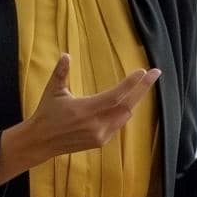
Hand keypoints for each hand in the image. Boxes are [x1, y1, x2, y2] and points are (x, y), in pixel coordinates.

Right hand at [25, 53, 160, 161]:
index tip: (143, 72)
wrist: (41, 142)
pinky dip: (124, 111)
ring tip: (143, 84)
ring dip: (134, 100)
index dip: (131, 84)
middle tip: (155, 74)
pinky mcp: (100, 142)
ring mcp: (100, 135)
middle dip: (143, 89)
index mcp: (85, 110)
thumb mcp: (52, 91)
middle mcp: (96, 124)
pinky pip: (118, 124)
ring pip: (125, 116)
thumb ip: (61, 73)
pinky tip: (127, 102)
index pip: (115, 96)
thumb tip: (66, 55)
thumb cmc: (46, 114)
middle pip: (127, 106)